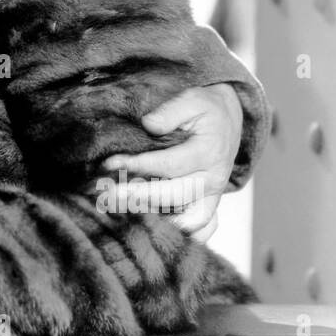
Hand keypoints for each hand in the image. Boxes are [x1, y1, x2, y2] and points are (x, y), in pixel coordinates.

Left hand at [100, 84, 241, 241]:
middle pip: (174, 196)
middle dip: (137, 196)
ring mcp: (212, 196)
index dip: (137, 165)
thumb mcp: (192, 99)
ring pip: (191, 222)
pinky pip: (202, 230)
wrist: (229, 119)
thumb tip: (149, 124)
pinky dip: (182, 236)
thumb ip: (171, 111)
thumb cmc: (205, 109)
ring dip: (159, 221)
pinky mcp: (209, 205)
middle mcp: (213, 179)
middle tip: (107, 195)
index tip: (109, 164)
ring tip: (123, 214)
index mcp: (209, 152)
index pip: (168, 165)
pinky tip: (151, 232)